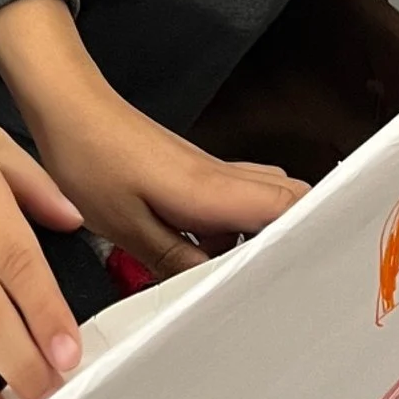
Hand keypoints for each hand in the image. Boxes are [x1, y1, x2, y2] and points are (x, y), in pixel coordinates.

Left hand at [0, 0, 307, 280]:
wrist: (70, 107)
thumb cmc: (90, 159)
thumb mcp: (127, 228)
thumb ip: (177, 262)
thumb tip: (215, 291)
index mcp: (211, 189)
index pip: (289, 205)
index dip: (316, 233)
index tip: (327, 267)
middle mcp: (222, 176)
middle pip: (290, 198)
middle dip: (301, 236)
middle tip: (294, 281)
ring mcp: (211, 172)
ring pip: (266, 197)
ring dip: (266, 234)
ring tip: (251, 277)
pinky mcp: (195, 173)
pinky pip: (235, 199)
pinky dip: (235, 228)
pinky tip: (207, 256)